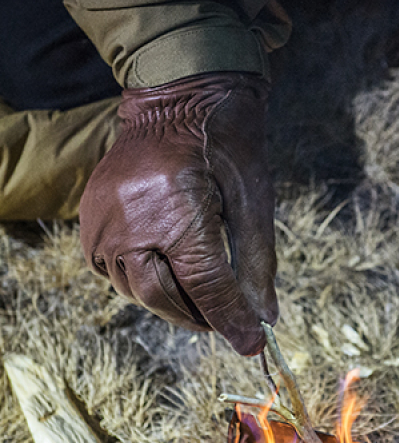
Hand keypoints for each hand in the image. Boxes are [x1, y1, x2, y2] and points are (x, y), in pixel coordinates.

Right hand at [79, 72, 277, 354]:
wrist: (176, 98)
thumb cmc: (225, 142)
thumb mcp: (254, 198)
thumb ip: (257, 261)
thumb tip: (264, 316)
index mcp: (175, 207)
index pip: (205, 284)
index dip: (231, 319)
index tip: (253, 345)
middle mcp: (129, 219)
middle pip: (162, 295)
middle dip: (200, 317)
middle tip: (228, 324)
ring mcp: (102, 220)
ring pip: (136, 289)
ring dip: (174, 303)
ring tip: (204, 301)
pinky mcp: (90, 220)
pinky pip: (116, 272)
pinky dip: (148, 282)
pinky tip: (173, 275)